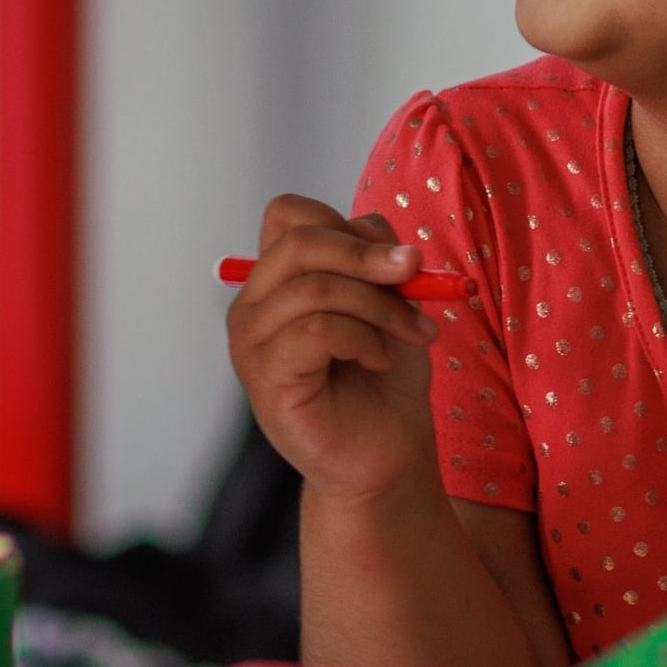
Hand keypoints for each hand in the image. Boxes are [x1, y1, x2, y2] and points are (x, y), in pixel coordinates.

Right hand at [227, 196, 444, 503]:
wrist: (388, 453)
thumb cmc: (386, 377)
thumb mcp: (391, 297)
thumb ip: (377, 256)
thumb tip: (379, 237)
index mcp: (276, 280)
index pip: (288, 214)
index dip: (346, 224)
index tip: (397, 258)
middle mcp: (253, 305)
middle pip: (300, 242)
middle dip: (367, 255)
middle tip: (414, 274)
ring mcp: (251, 343)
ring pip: (314, 287)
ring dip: (378, 305)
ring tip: (408, 334)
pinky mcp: (265, 378)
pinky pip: (316, 330)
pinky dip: (362, 337)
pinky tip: (379, 359)